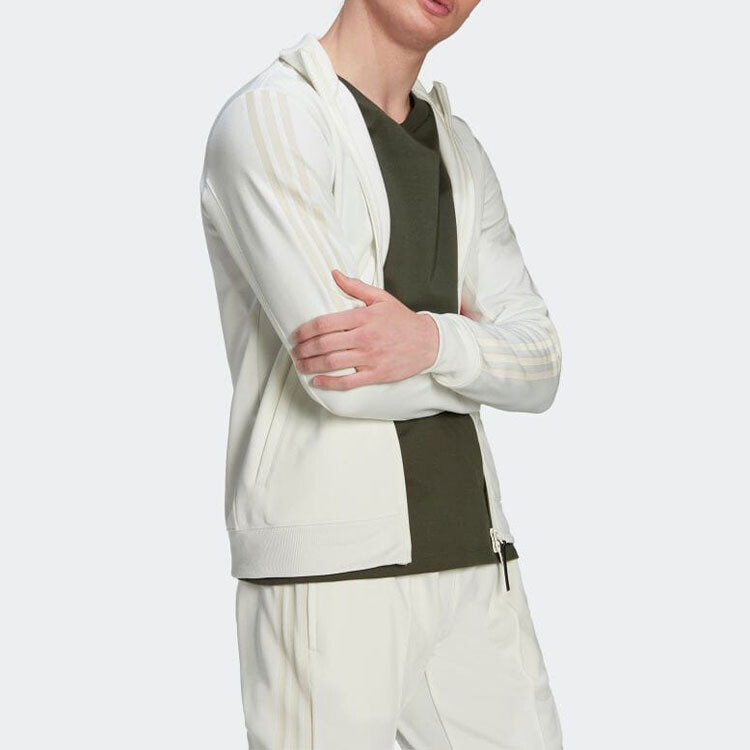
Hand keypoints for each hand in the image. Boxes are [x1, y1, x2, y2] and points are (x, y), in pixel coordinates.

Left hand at [291, 269, 438, 389]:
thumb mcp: (381, 298)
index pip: (325, 323)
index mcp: (364, 317)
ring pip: (333, 363)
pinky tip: (317, 381)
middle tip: (294, 351)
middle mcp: (365, 338)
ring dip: (311, 365)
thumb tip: (334, 274)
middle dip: (304, 349)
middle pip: (324, 344)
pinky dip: (329, 383)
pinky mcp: (376, 374)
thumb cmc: (402, 320)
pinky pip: (348, 382)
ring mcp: (370, 358)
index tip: (296, 335)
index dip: (305, 331)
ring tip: (300, 365)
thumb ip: (355, 286)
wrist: (429, 342)